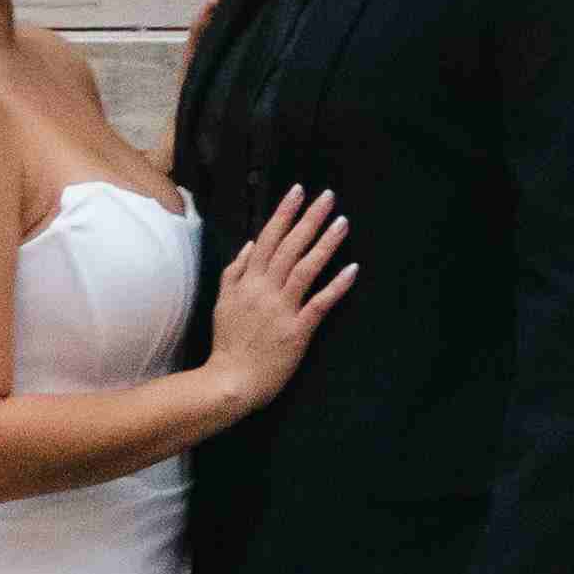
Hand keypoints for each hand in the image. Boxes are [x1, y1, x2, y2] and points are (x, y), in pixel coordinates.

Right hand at [204, 189, 354, 413]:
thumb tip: (248, 245)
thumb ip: (234, 272)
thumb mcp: (222, 303)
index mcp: (247, 282)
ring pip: (305, 268)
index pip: (267, 239)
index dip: (284, 214)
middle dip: (309, 219)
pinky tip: (351, 268)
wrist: (230, 381)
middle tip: (328, 197)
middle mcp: (264, 290)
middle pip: (290, 247)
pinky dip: (336, 285)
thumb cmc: (228, 343)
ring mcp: (282, 310)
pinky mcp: (298, 330)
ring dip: (325, 244)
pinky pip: (320, 303)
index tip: (298, 191)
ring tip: (342, 223)